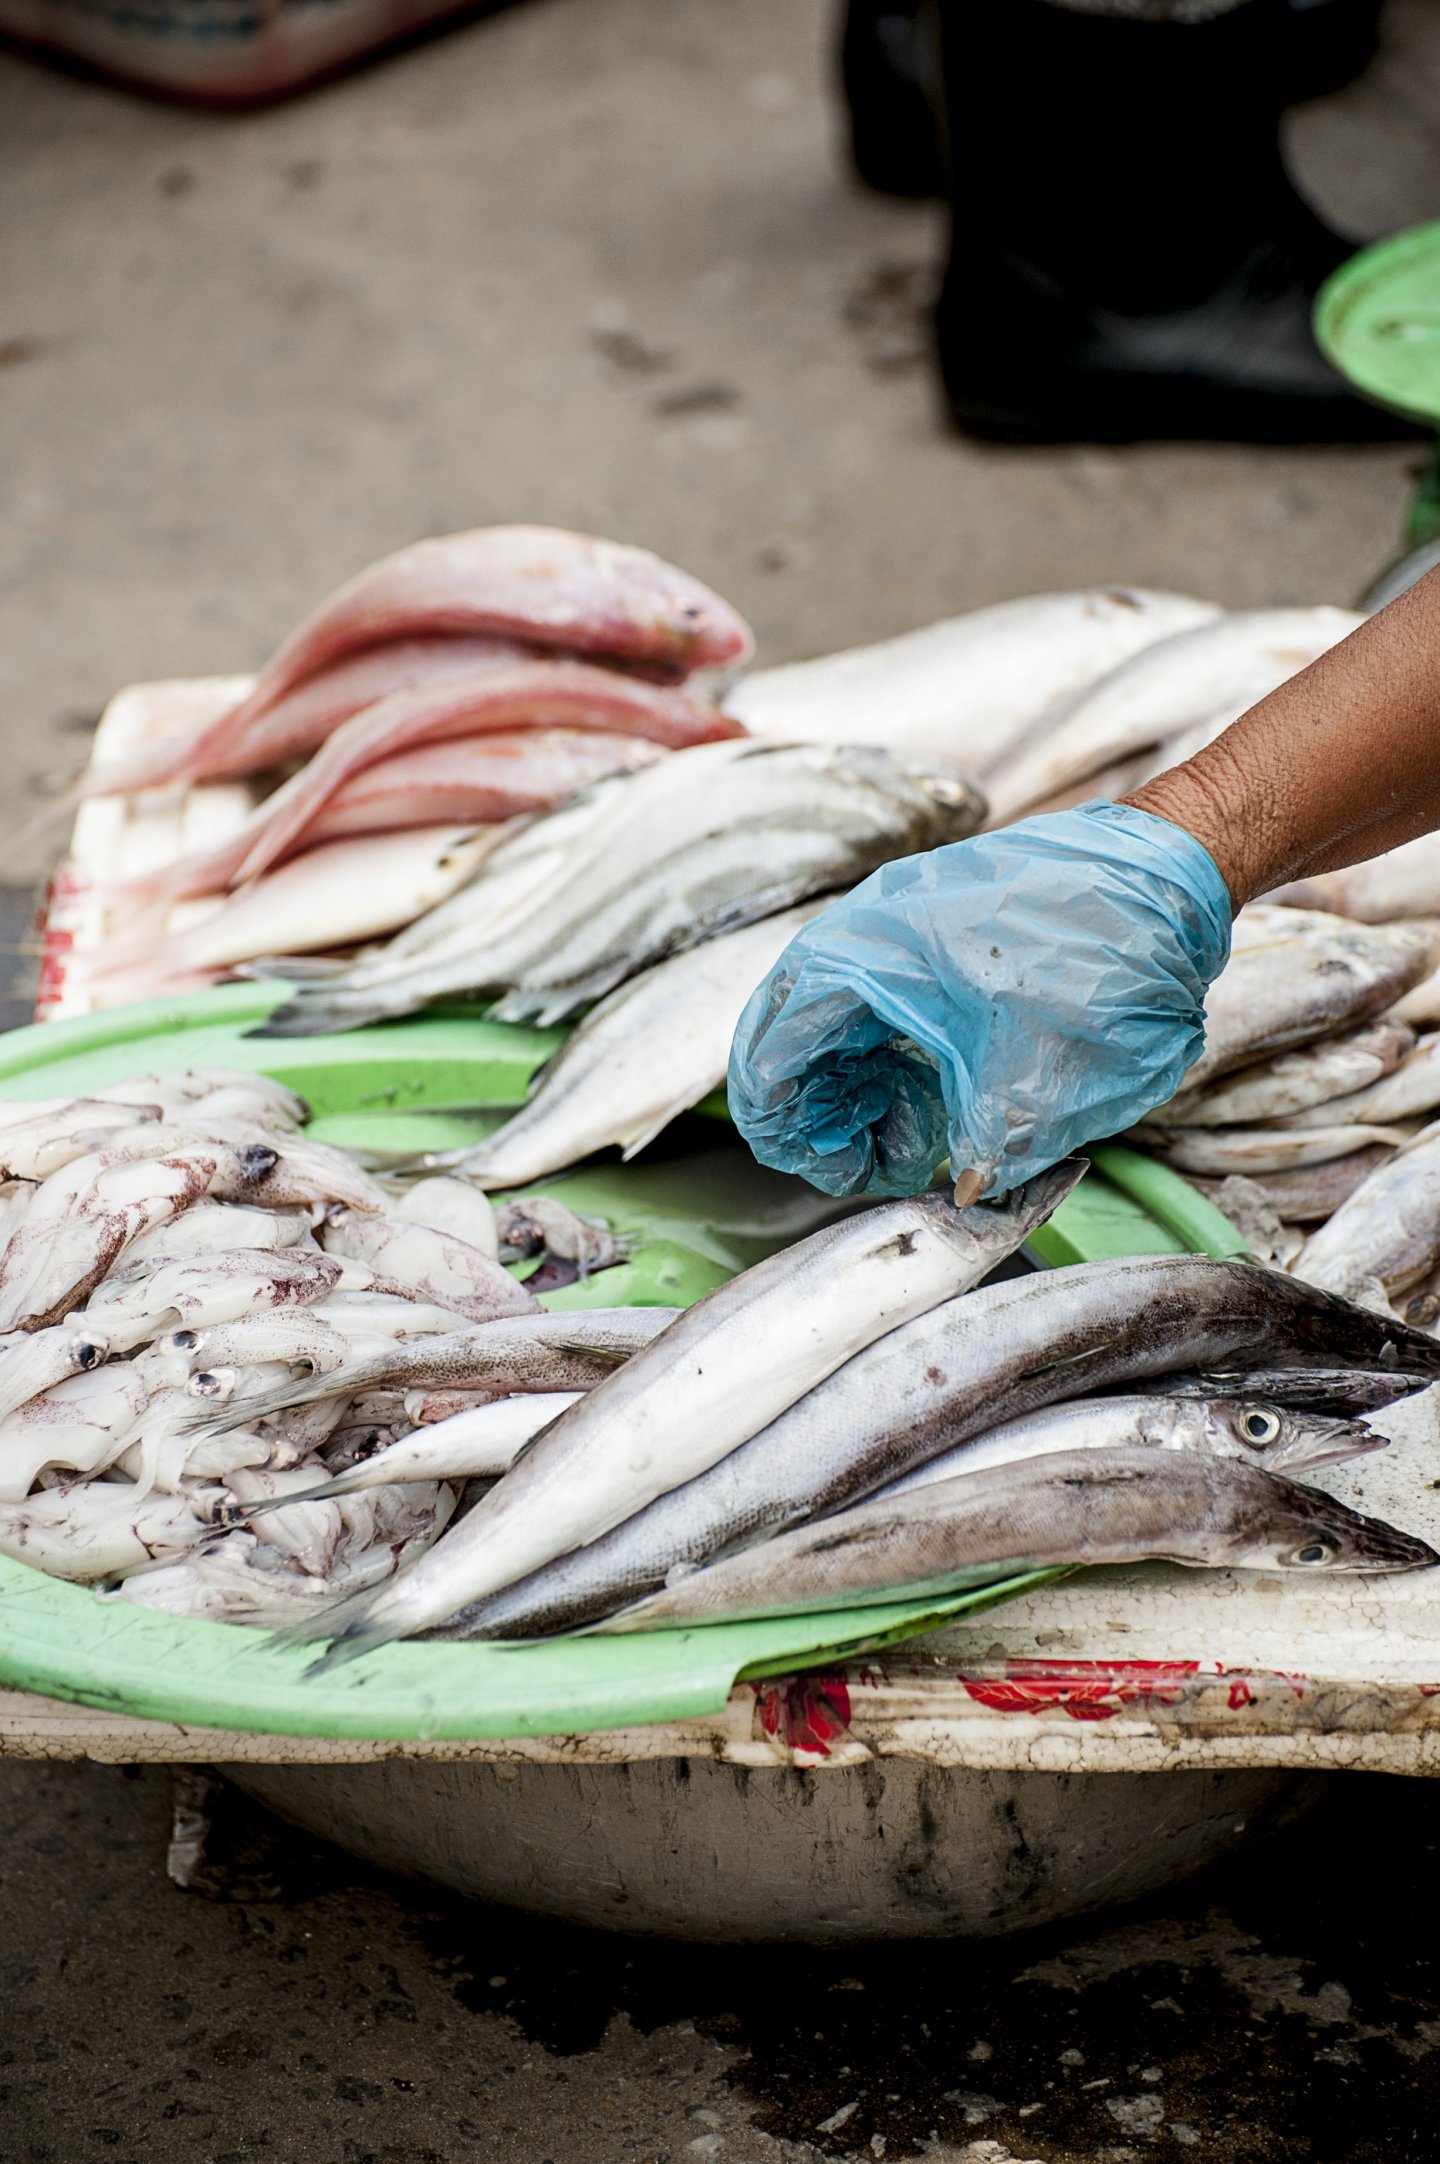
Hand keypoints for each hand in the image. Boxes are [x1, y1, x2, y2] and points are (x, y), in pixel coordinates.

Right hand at [728, 800, 1232, 1198]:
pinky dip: (890, 1059)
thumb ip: (982, 1147)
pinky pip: (877, 1005)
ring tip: (917, 1140)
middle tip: (877, 1167)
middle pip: (791, 1039)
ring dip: (857, 1092)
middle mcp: (862, 935)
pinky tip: (940, 1097)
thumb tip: (963, 1192)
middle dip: (821, 1116)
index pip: (770, 1052)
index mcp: (862, 957)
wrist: (1170, 866)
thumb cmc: (1103, 955)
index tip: (842, 1175)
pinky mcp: (930, 936)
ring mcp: (895, 929)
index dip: (790, 1131)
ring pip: (834, 1025)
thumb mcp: (1039, 1077)